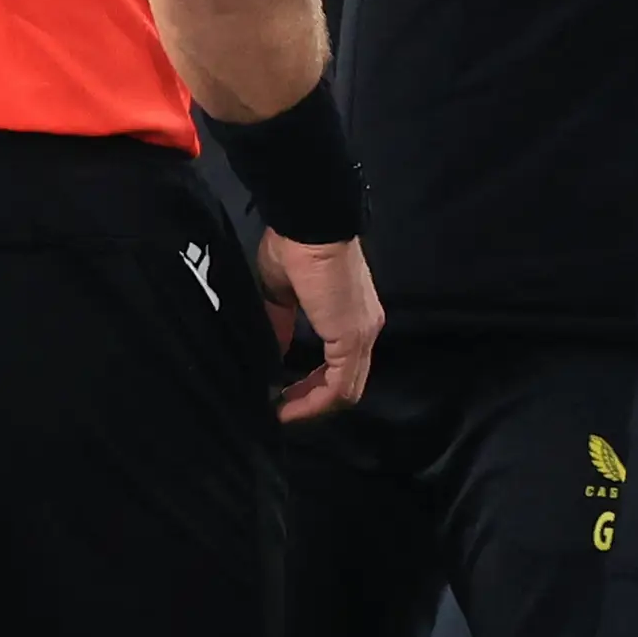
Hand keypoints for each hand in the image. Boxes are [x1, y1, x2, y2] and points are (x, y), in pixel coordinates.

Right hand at [256, 227, 383, 422]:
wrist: (309, 224)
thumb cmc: (294, 248)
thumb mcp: (280, 293)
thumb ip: (280, 323)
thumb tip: (273, 352)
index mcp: (350, 313)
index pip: (342, 363)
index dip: (313, 385)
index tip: (285, 393)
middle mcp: (364, 327)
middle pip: (347, 381)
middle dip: (312, 400)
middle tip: (283, 407)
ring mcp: (362, 333)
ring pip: (345, 388)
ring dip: (313, 405)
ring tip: (284, 412)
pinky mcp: (352, 338)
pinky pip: (339, 385)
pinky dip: (315, 402)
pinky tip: (289, 406)